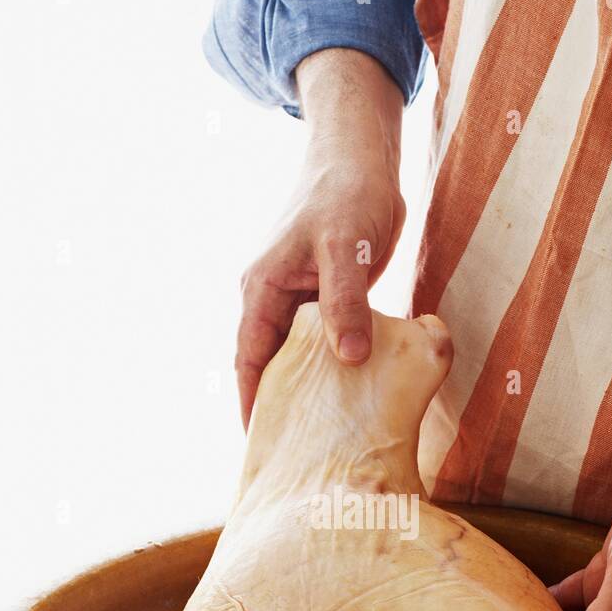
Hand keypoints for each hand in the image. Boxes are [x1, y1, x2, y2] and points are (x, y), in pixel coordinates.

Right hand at [235, 50, 404, 427]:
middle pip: (270, 364)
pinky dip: (333, 367)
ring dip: (308, 388)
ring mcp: (301, 300)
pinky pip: (324, 343)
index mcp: (263, 290)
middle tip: (293, 451)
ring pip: (298, 356)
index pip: (249, 358)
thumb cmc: (347, 195)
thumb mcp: (346, 248)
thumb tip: (348, 359)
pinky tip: (351, 394)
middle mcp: (274, 300)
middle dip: (278, 404)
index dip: (252, 400)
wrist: (362, 160)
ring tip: (322, 433)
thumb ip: (346, 303)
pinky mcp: (327, 299)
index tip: (259, 441)